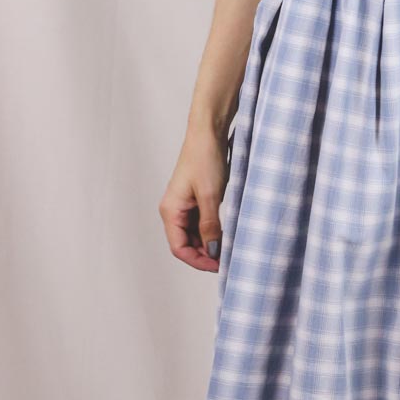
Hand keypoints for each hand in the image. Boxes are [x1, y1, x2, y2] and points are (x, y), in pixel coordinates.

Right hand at [158, 124, 230, 271]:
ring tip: (228, 248)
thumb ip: (210, 226)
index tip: (218, 266)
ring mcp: (184, 204)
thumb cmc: (205, 159)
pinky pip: (200, 222)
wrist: (208, 132)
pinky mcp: (195, 197)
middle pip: (186, 243)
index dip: (198, 260)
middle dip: (204, 254)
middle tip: (226, 260)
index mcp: (171, 211)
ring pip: (194, 234)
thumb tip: (212, 250)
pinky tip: (225, 233)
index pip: (179, 248)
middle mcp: (174, 210)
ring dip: (209, 243)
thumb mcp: (210, 196)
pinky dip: (211, 230)